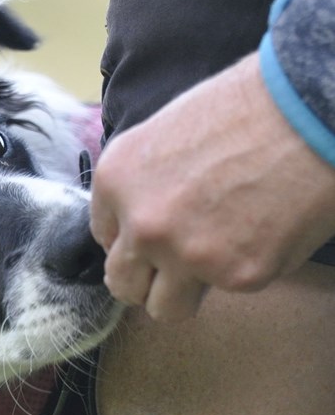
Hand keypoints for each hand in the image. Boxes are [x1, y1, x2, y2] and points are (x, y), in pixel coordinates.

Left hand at [90, 53, 334, 320]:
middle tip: (178, 264)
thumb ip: (142, 183)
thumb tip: (138, 218)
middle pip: (122, 283)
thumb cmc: (244, 106)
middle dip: (147, 278)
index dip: (133, 238)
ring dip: (185, 293)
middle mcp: (141, 224)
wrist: (308, 108)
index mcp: (116, 181)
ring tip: (217, 260)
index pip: (105, 236)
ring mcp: (186, 254)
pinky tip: (264, 232)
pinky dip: (245, 270)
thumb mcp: (166, 132)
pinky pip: (228, 291)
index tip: (158, 233)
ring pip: (165, 308)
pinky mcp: (237, 275)